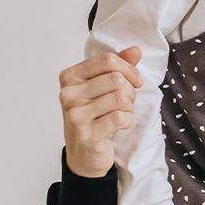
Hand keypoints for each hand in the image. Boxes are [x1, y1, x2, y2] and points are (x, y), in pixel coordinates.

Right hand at [59, 47, 142, 177]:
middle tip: (126, 102)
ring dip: (128, 107)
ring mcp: (75, 114)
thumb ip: (118, 67)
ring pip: (120, 97)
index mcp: (70, 77)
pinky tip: (119, 125)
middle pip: (116, 79)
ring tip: (120, 114)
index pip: (107, 60)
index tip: (136, 80)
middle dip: (130, 91)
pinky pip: (120, 117)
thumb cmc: (94, 117)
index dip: (129, 68)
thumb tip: (136, 50)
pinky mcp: (86, 133)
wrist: (84, 154)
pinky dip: (127, 121)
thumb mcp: (102, 88)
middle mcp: (68, 94)